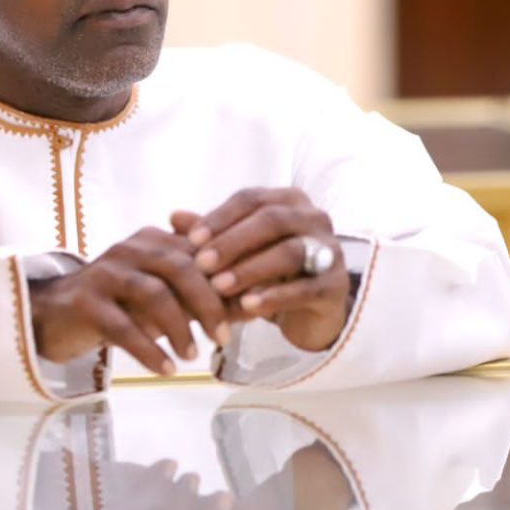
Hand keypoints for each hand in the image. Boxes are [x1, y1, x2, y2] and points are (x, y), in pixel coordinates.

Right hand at [29, 227, 230, 375]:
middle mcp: (129, 249)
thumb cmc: (120, 304)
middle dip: (207, 302)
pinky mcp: (84, 302)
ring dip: (179, 327)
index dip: (227, 280)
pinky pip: (122, 327)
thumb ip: (202, 296)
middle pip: (179, 266)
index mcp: (153, 240)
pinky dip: (149, 350)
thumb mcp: (163, 296)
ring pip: (152, 293)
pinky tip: (166, 370)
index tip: (249, 310)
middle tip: (223, 337)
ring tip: (193, 357)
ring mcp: (104, 273)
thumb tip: (254, 307)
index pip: (198, 253)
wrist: (56, 314)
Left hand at [172, 188, 350, 352]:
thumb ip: (210, 234)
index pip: (252, 199)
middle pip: (272, 220)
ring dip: (250, 269)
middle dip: (233, 242)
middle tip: (201, 264)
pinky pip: (306, 287)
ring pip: (290, 252)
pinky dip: (274, 296)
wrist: (308, 310)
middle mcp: (314, 218)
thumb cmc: (268, 271)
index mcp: (289, 200)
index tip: (191, 240)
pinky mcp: (336, 286)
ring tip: (219, 287)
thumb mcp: (237, 252)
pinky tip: (247, 306)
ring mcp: (329, 251)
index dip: (220, 217)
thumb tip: (173, 216)